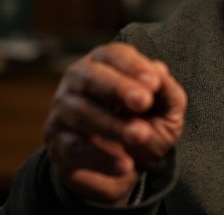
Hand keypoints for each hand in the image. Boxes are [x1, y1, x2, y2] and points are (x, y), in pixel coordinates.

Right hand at [44, 42, 186, 204]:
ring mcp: (62, 111)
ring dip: (112, 125)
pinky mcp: (56, 143)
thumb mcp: (166, 109)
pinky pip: (74, 147)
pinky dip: (101, 156)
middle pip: (90, 77)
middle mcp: (77, 81)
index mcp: (105, 63)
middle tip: (144, 102)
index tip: (154, 83)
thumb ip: (167, 91)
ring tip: (140, 136)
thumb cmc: (146, 125)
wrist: (124, 167)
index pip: (114, 55)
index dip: (133, 66)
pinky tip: (125, 164)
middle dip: (117, 88)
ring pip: (81, 113)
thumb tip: (159, 72)